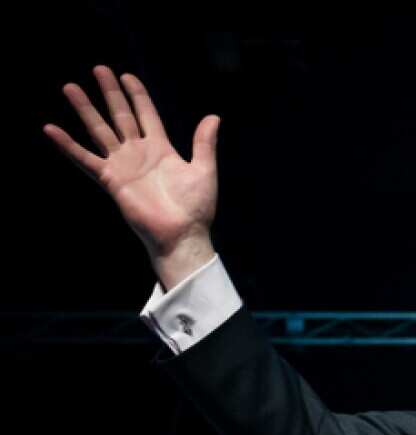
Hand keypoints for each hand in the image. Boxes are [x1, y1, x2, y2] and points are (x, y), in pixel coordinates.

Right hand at [43, 66, 220, 286]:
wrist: (182, 234)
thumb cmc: (196, 207)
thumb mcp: (204, 170)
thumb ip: (204, 143)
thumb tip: (214, 117)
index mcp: (161, 149)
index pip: (146, 114)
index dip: (137, 95)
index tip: (127, 75)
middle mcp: (138, 153)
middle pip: (121, 116)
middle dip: (110, 93)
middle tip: (99, 68)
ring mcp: (122, 165)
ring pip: (100, 130)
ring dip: (85, 109)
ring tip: (70, 87)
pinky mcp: (111, 180)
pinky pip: (85, 159)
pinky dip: (67, 145)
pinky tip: (51, 129)